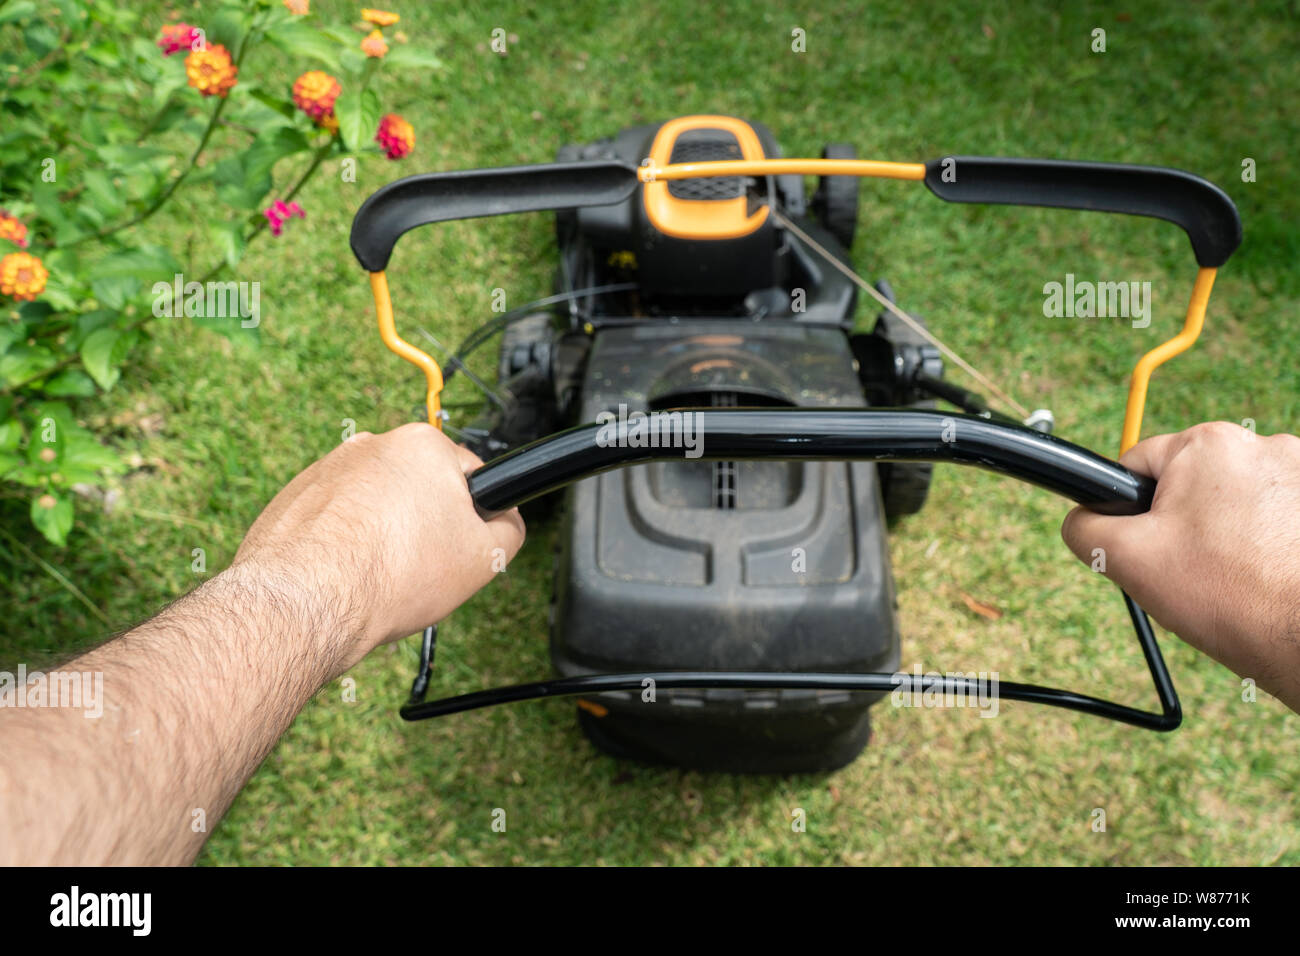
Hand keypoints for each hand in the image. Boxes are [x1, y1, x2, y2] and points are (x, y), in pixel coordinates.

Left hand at [232, 422, 524, 673]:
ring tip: (381, 576)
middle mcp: (373, 445)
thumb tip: (506, 521)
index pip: (471, 476)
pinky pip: (337, 520)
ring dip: (384, 536)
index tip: (463, 547)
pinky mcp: (295, 497)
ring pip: (376, 505)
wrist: (305, 603)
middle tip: (423, 568)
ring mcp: (328, 468)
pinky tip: (347, 576)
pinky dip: (345, 544)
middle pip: (420, 488)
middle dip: (425, 526)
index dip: (475, 519)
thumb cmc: (389, 576)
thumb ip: (510, 529)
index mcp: (423, 445)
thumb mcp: (485, 559)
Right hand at [1062, 422, 1299, 711]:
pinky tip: (1265, 572)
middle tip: (1195, 569)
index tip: (1154, 548)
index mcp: (1207, 445)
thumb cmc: (1230, 597)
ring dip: (1228, 532)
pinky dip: (1264, 541)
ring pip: (1233, 502)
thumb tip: (1078, 518)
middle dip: (1184, 525)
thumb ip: (1086, 528)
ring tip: (1235, 575)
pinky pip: (1271, 515)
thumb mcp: (1130, 561)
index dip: (1133, 513)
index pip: (1139, 466)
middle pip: (1190, 485)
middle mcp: (1262, 445)